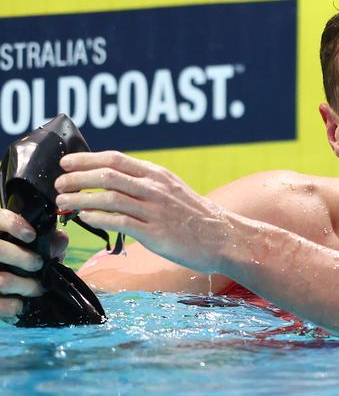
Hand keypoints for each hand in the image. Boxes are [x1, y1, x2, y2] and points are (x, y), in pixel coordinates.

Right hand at [0, 210, 67, 318]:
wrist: (6, 291)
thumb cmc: (20, 265)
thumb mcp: (34, 251)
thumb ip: (48, 243)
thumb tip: (61, 238)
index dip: (13, 223)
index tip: (32, 235)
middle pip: (0, 249)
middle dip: (23, 258)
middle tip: (38, 264)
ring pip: (2, 280)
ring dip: (24, 285)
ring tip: (38, 288)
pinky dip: (11, 305)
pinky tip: (21, 304)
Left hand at [55, 151, 225, 272]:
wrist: (222, 237)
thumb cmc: (196, 217)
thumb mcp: (173, 190)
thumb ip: (147, 184)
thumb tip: (115, 181)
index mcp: (158, 175)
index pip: (116, 159)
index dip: (86, 159)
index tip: (66, 163)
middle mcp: (155, 188)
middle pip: (107, 175)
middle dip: (77, 177)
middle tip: (59, 184)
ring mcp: (155, 210)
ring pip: (108, 198)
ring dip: (80, 199)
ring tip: (63, 203)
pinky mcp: (155, 233)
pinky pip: (119, 222)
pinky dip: (97, 218)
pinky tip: (85, 219)